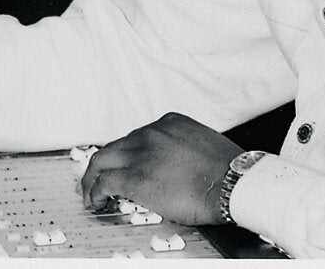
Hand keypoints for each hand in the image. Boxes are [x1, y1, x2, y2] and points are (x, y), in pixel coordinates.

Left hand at [79, 112, 243, 224]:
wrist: (233, 183)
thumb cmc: (229, 171)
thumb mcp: (203, 146)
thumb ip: (183, 149)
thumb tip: (176, 167)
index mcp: (169, 123)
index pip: (137, 137)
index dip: (128, 155)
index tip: (126, 166)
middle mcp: (151, 133)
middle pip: (115, 146)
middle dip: (105, 164)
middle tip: (99, 179)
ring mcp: (141, 153)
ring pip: (102, 160)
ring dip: (93, 177)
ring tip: (91, 193)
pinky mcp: (135, 177)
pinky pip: (104, 182)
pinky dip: (94, 191)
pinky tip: (96, 201)